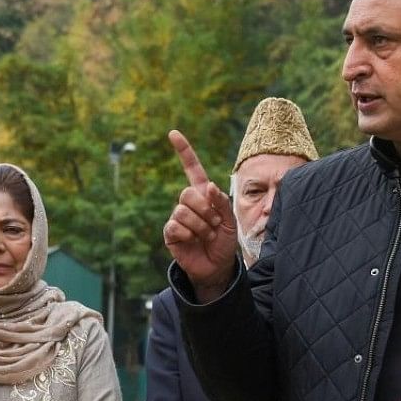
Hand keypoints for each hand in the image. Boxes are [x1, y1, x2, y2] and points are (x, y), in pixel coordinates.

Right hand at [162, 130, 237, 301]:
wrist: (217, 266)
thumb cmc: (224, 241)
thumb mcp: (230, 220)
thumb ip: (221, 202)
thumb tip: (208, 187)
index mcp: (203, 194)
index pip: (192, 169)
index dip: (184, 151)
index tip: (173, 133)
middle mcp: (188, 203)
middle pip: (187, 193)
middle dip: (205, 209)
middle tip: (215, 223)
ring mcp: (177, 217)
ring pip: (182, 211)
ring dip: (201, 225)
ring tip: (207, 235)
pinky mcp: (170, 233)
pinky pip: (175, 226)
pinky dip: (190, 234)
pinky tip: (194, 241)